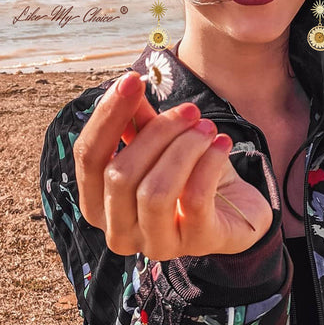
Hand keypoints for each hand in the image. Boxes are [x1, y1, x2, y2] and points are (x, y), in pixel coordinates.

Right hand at [73, 71, 272, 258]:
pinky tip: (222, 143)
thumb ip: (140, 122)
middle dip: (157, 132)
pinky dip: (209, 162)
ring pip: (155, 191)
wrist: (236, 212)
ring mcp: (155, 244)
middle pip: (120, 173)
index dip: (107, 115)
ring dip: (184, 147)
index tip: (132, 79)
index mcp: (98, 203)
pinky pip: (195, 199)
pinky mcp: (195, 244)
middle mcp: (118, 231)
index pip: (87, 156)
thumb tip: (127, 84)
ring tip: (207, 127)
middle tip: (190, 111)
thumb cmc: (189, 177)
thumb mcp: (161, 146)